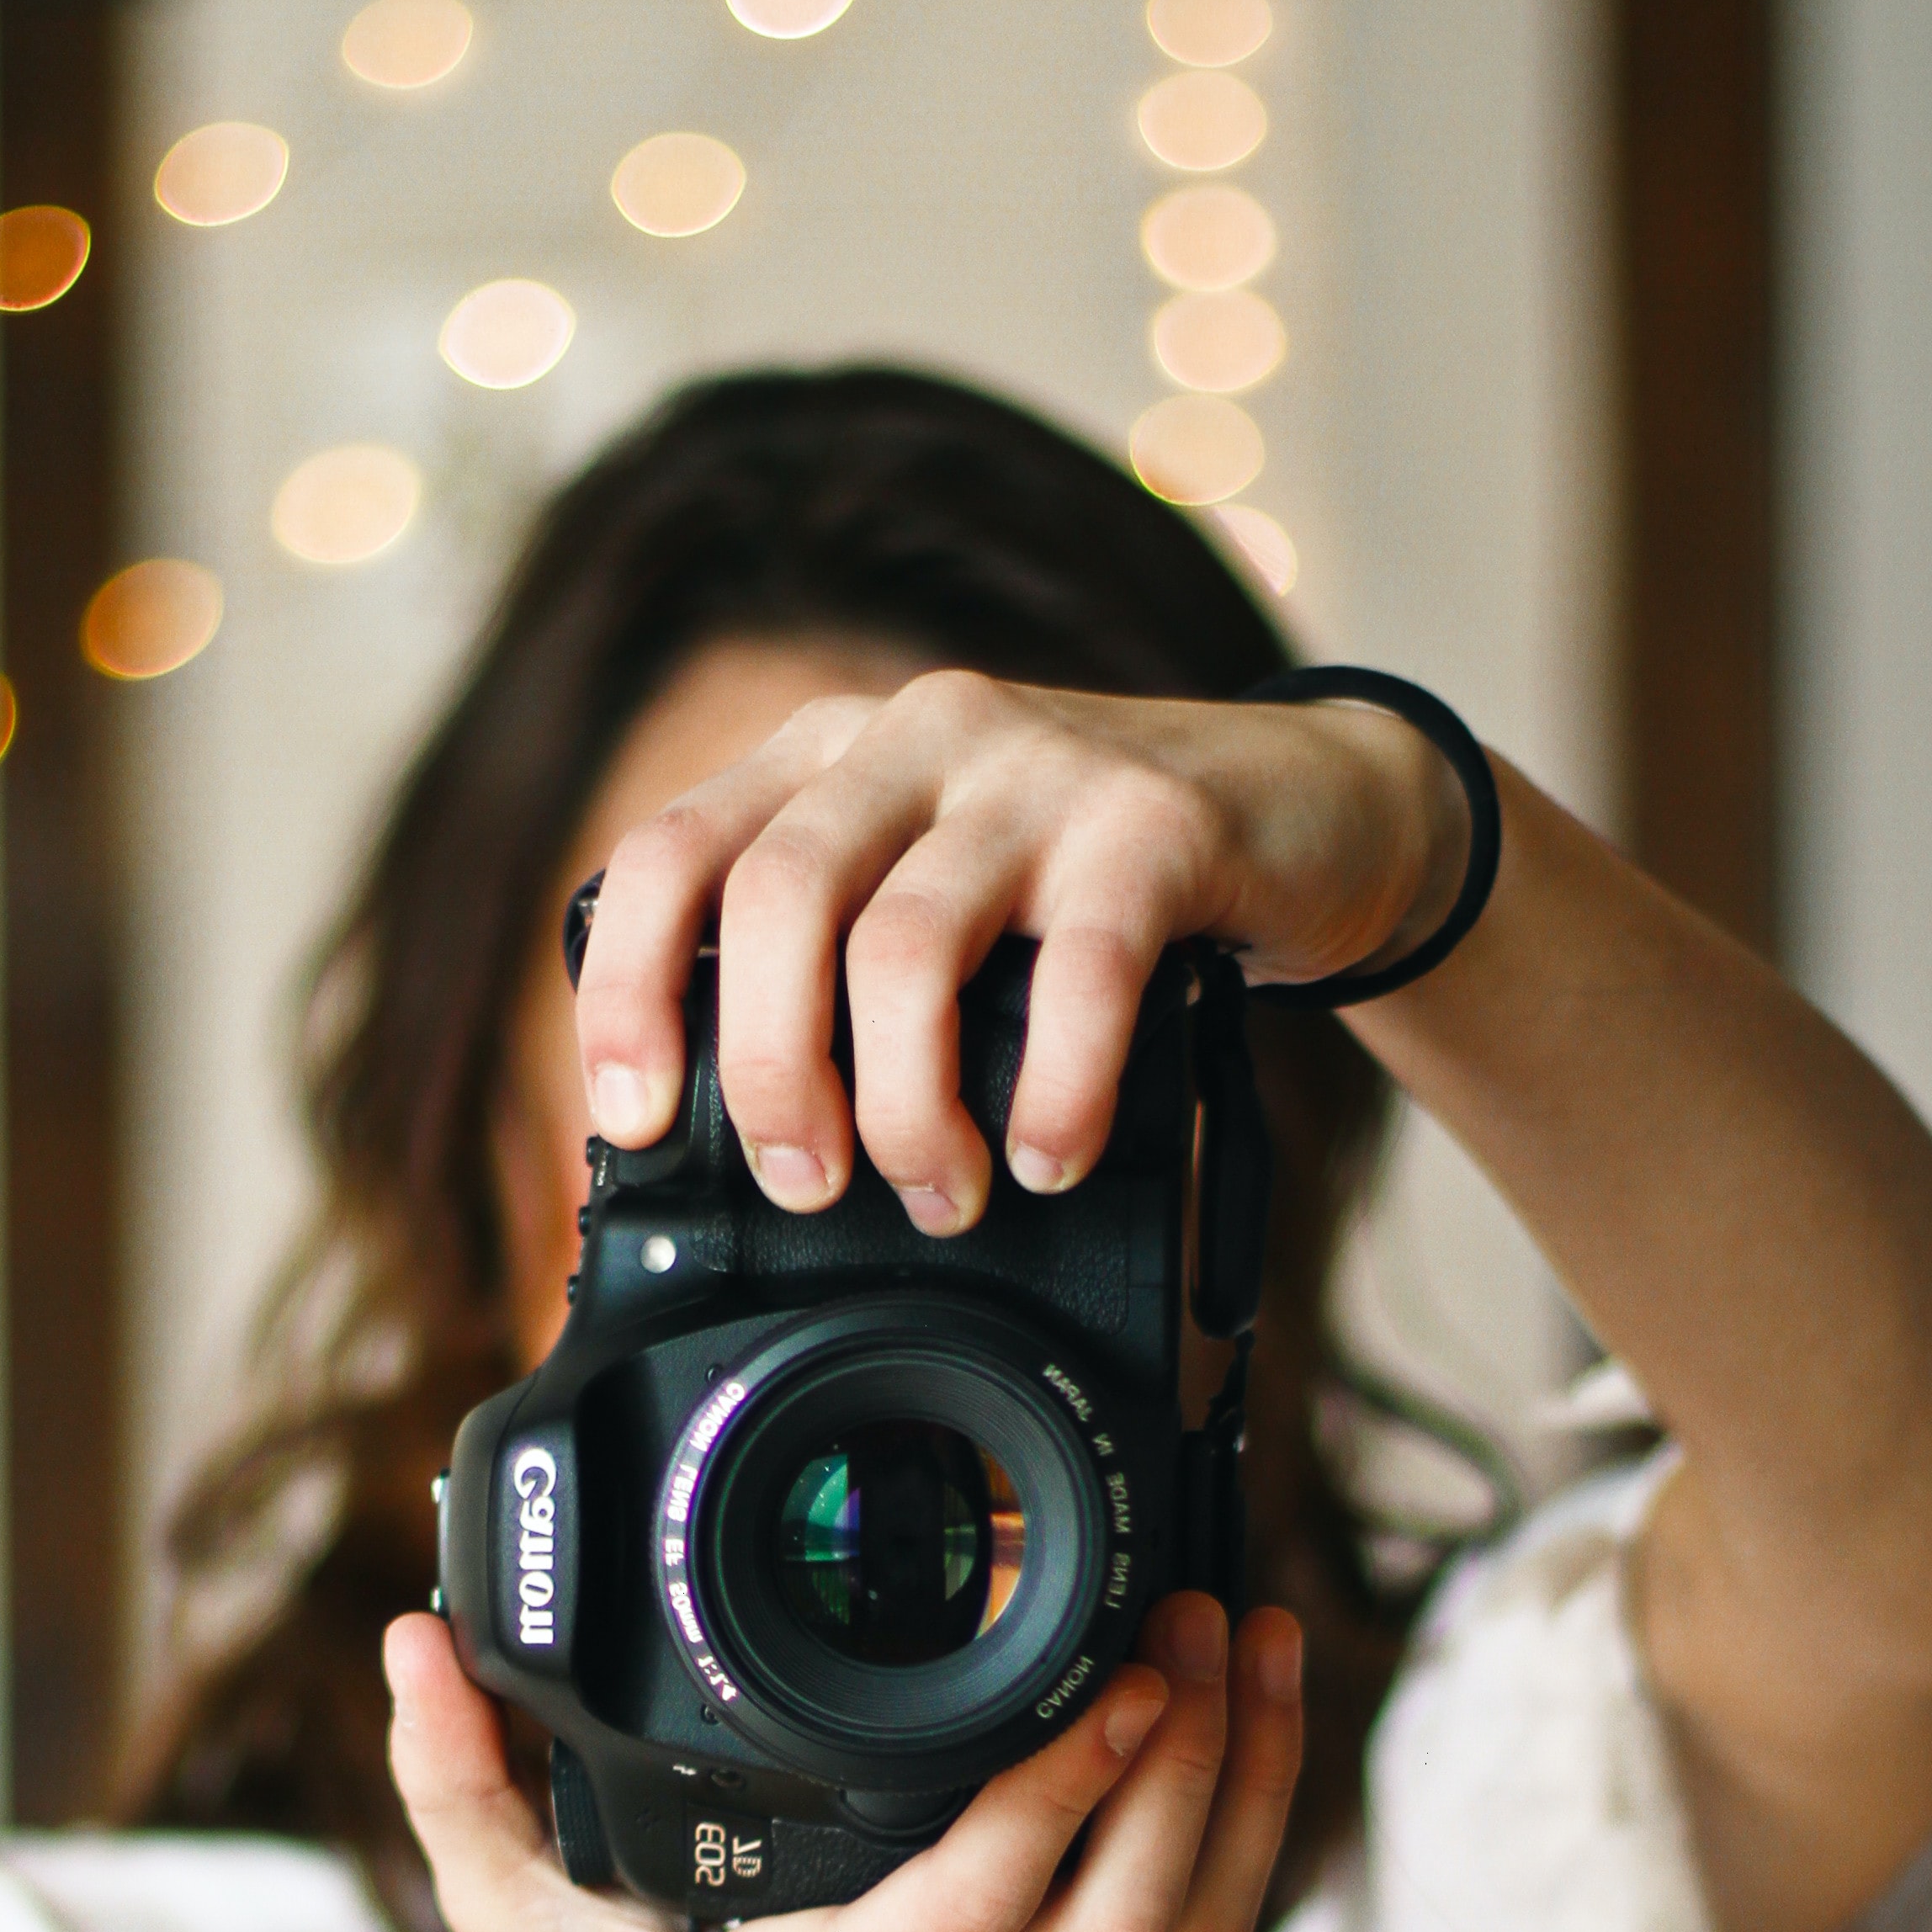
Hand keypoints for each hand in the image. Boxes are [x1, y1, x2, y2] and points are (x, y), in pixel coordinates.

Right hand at [383, 1592, 1303, 1931]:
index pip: (977, 1906)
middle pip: (1128, 1924)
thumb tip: (416, 1641)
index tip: (1122, 1672)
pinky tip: (1252, 1728)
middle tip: (1211, 1616)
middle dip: (1195, 1767)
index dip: (1068, 1792)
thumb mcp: (502, 1925)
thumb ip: (452, 1782)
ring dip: (1245, 1798)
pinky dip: (1236, 1844)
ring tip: (1263, 1648)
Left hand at [572, 670, 1468, 1230]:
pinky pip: (1078, 973)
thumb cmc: (1089, 887)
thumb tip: (743, 1147)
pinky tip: (1052, 1157)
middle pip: (774, 903)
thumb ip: (838, 971)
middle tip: (808, 1182)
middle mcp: (914, 740)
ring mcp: (1034, 771)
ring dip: (906, 1109)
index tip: (635, 1119)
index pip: (671, 854)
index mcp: (826, 758)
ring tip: (942, 1191)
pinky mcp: (1154, 821)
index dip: (628, 992)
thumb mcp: (934, 896)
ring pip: (904, 947)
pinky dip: (1054, 1093)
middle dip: (772, 1074)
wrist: (1303, 808)